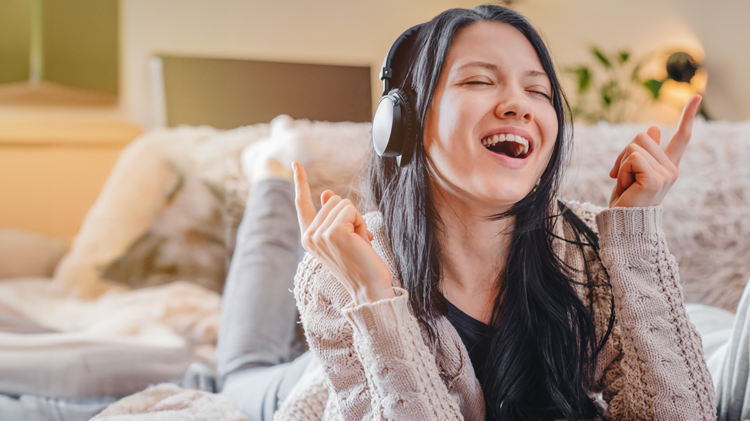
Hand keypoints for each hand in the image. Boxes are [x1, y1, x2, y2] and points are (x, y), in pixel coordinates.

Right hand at [293, 162, 394, 304]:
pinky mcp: (332, 232)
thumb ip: (333, 216)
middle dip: (351, 216)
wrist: (369, 287)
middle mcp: (309, 236)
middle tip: (356, 241)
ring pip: (343, 204)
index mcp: (309, 238)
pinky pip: (352, 210)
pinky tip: (362, 242)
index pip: (301, 203)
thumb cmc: (360, 264)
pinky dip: (361, 223)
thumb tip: (327, 193)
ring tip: (359, 243)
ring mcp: (319, 234)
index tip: (296, 163)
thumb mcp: (344, 236)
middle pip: (333, 200)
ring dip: (358, 220)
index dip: (299, 181)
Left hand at [608, 95, 701, 207]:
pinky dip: (622, 169)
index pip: (682, 137)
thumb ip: (643, 151)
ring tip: (625, 182)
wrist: (622, 223)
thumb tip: (653, 128)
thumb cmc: (626, 199)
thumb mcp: (632, 171)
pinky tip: (624, 185)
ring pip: (635, 145)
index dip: (688, 116)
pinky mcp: (656, 179)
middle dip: (624, 153)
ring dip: (621, 162)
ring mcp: (666, 174)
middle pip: (642, 136)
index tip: (696, 96)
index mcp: (668, 165)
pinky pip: (633, 158)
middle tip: (623, 176)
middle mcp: (672, 169)